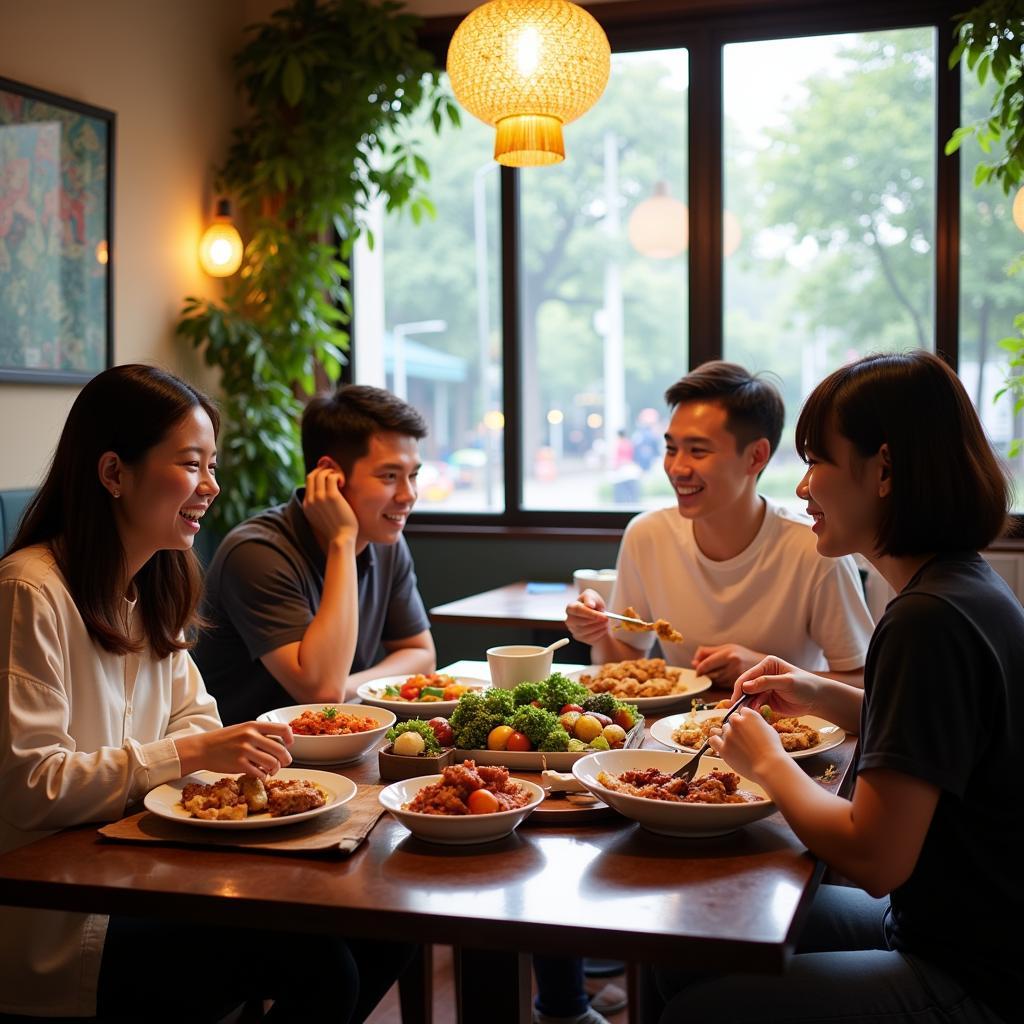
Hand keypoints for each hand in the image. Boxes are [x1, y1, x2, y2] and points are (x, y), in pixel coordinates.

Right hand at [174, 722, 293, 780]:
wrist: (202, 748)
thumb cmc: (224, 740)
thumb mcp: (243, 729)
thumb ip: (260, 734)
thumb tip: (281, 744)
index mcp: (253, 725)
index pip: (282, 728)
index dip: (290, 738)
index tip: (289, 744)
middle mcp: (250, 736)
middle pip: (280, 749)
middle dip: (286, 759)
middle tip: (284, 763)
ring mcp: (244, 750)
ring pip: (272, 763)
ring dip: (275, 769)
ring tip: (271, 770)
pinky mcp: (238, 764)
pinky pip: (259, 773)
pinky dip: (263, 776)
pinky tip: (260, 774)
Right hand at [303, 466, 357, 546]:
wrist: (341, 539)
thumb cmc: (336, 530)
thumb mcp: (321, 518)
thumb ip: (320, 506)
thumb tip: (327, 495)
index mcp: (306, 505)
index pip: (308, 482)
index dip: (318, 475)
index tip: (328, 474)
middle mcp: (310, 499)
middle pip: (312, 475)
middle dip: (323, 470)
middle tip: (334, 473)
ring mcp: (320, 497)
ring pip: (322, 474)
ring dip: (332, 472)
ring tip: (340, 480)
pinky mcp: (332, 496)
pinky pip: (332, 477)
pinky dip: (338, 475)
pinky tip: (343, 482)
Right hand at [565, 589, 610, 644]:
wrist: (598, 617)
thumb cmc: (593, 605)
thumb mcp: (593, 596)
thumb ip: (590, 598)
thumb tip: (589, 605)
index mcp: (571, 608)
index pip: (577, 610)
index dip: (589, 613)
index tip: (602, 615)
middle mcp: (570, 620)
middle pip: (581, 622)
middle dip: (596, 621)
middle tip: (606, 618)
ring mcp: (573, 630)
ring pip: (586, 631)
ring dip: (599, 627)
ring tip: (605, 622)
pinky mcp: (579, 637)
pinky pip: (589, 638)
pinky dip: (599, 633)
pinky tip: (603, 628)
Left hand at [692, 643, 762, 685]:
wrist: (764, 665)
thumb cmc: (742, 655)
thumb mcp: (726, 648)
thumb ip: (708, 653)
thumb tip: (693, 662)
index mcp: (729, 654)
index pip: (707, 664)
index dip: (699, 669)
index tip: (696, 672)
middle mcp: (734, 666)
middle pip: (711, 674)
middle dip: (704, 675)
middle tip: (702, 675)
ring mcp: (738, 677)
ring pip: (716, 682)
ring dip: (712, 681)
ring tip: (714, 676)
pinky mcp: (741, 686)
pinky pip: (724, 687)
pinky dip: (719, 685)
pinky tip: (722, 680)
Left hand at [707, 707, 785, 783]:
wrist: (769, 767)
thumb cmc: (773, 750)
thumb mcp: (768, 729)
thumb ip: (756, 722)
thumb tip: (750, 723)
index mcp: (749, 715)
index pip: (741, 712)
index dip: (745, 720)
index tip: (748, 727)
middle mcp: (736, 722)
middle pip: (731, 721)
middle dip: (737, 728)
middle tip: (745, 739)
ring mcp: (728, 735)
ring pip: (723, 730)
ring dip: (728, 735)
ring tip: (737, 745)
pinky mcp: (723, 748)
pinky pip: (713, 740)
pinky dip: (716, 741)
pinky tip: (722, 745)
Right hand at [727, 655, 821, 717]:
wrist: (819, 700)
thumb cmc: (806, 686)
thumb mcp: (787, 682)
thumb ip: (766, 682)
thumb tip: (745, 686)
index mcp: (767, 665)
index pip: (749, 676)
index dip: (740, 687)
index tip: (736, 700)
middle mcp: (763, 675)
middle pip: (746, 686)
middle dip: (742, 697)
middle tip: (739, 710)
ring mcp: (765, 688)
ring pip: (749, 696)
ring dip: (747, 705)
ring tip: (748, 713)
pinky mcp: (767, 700)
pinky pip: (756, 704)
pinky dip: (753, 709)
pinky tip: (755, 714)